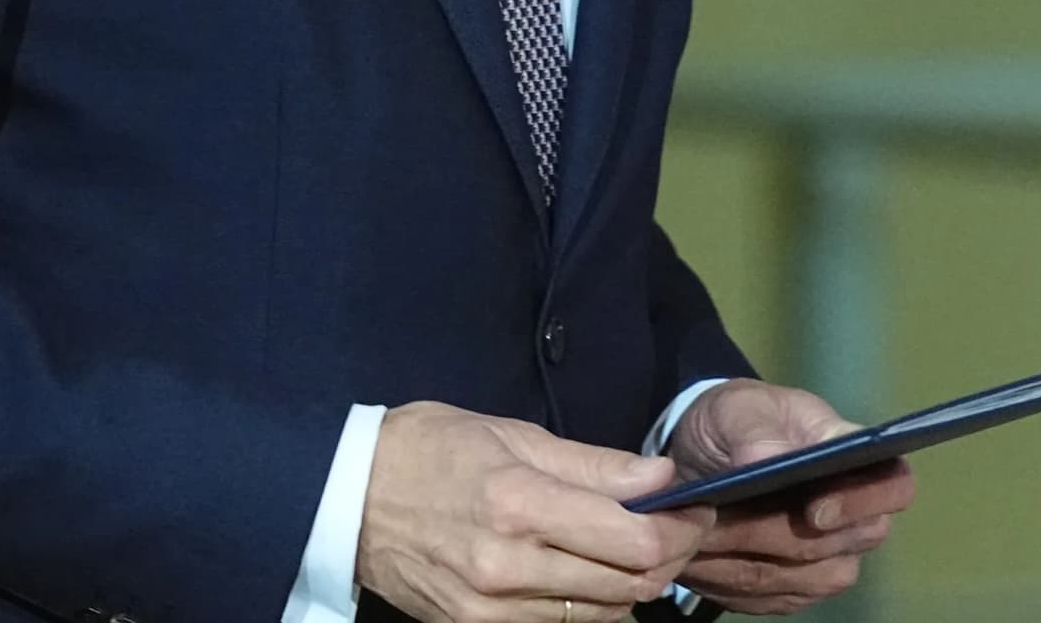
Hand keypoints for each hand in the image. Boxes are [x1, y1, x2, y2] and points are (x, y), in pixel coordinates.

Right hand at [355, 400, 713, 622]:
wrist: (347, 496)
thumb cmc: (429, 450)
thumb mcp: (511, 435)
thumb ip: (593, 464)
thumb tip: (663, 477)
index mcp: (519, 505)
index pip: (634, 541)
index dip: (679, 530)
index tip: (692, 509)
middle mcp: (508, 567)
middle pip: (629, 586)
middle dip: (666, 558)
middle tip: (674, 530)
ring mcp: (492, 609)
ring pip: (602, 615)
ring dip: (631, 586)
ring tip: (629, 550)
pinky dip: (588, 606)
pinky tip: (584, 575)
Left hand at [658, 381, 915, 613]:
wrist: (705, 456)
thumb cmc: (737, 421)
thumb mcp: (737, 407)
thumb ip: (755, 429)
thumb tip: (765, 460)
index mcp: (857, 459)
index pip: (893, 487)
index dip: (860, 504)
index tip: (812, 511)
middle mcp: (857, 517)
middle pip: (839, 546)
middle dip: (772, 534)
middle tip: (714, 518)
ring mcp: (830, 558)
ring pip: (802, 578)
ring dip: (743, 561)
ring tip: (694, 537)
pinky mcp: (795, 589)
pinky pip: (768, 598)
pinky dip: (727, 582)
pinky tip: (695, 559)